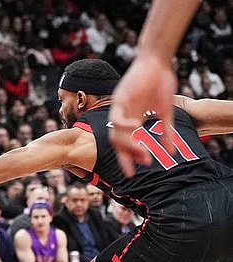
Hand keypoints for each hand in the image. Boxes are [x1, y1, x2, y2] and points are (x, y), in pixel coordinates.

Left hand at [109, 54, 176, 176]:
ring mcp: (119, 108)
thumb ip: (166, 131)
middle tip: (142, 163)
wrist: (157, 61)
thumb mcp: (165, 112)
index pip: (124, 144)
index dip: (126, 159)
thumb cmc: (160, 83)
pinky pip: (117, 117)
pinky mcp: (120, 98)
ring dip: (128, 145)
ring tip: (142, 153)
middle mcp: (121, 116)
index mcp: (131, 119)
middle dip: (128, 155)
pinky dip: (125, 126)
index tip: (131, 174)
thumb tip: (170, 152)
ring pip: (116, 132)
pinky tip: (136, 129)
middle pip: (117, 141)